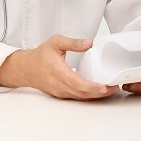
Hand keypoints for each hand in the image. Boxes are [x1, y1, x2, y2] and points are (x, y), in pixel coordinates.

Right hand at [0, 34, 114, 99]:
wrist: (25, 68)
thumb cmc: (40, 55)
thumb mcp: (56, 42)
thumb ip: (73, 42)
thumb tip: (89, 43)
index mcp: (58, 72)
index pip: (77, 83)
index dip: (92, 87)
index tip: (104, 87)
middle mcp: (59, 85)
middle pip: (82, 93)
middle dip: (100, 93)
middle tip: (114, 87)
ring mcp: (60, 92)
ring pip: (80, 97)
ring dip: (95, 96)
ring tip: (110, 89)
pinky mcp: (61, 94)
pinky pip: (76, 97)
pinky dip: (88, 96)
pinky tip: (97, 91)